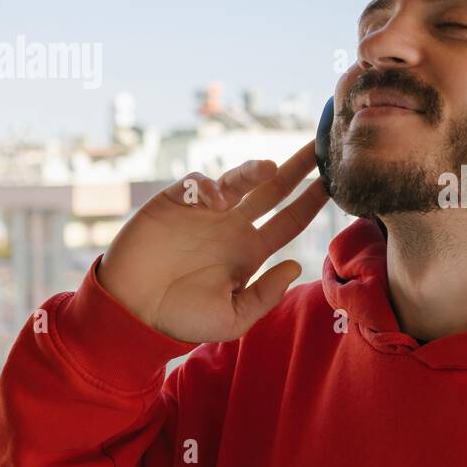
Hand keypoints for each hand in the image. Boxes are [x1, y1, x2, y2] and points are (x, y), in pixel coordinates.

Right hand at [96, 139, 329, 343]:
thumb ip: (264, 296)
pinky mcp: (177, 202)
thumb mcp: (231, 319)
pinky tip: (214, 199)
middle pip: (274, 191)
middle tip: (319, 147)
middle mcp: (234, 227)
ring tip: (270, 168)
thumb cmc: (181, 319)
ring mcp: (207, 212)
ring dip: (256, 170)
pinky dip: (211, 184)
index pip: (291, 221)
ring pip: (240, 180)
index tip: (334, 184)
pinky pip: (200, 182)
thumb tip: (296, 266)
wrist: (131, 309)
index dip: (311, 202)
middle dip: (297, 169)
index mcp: (251, 252)